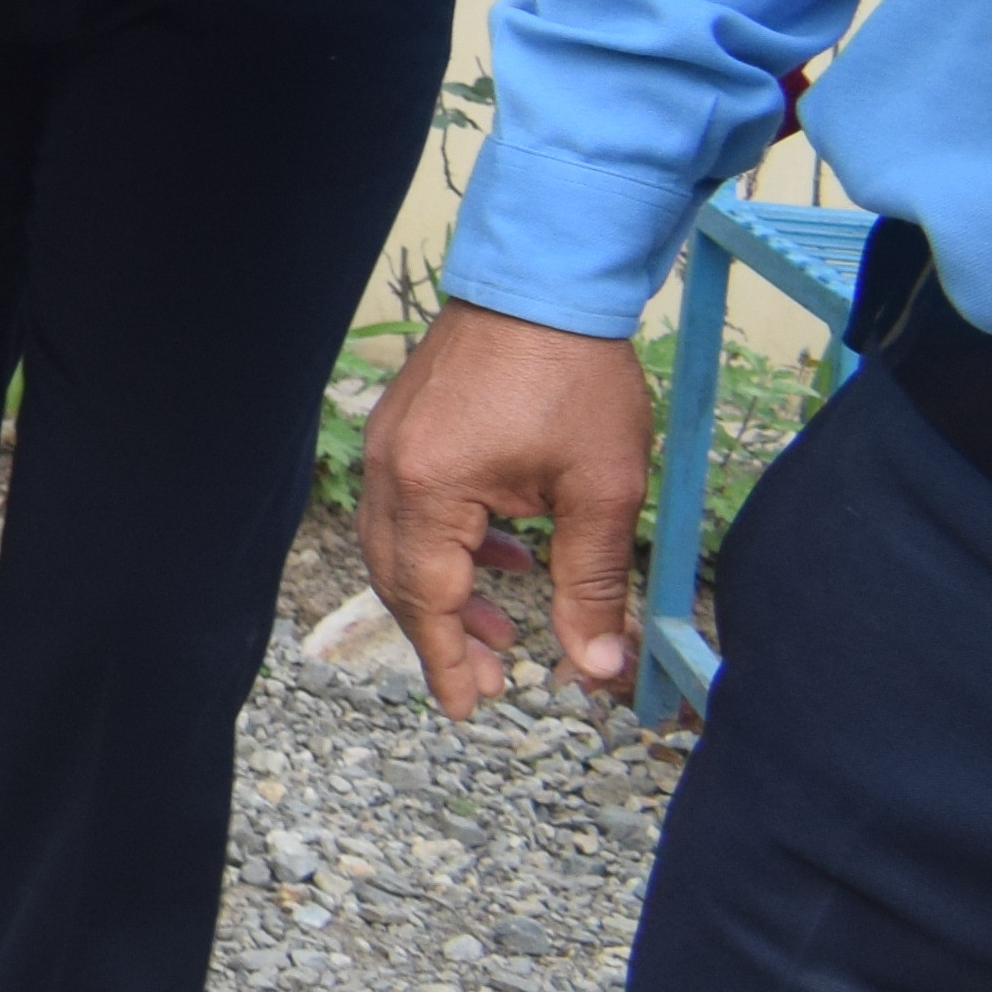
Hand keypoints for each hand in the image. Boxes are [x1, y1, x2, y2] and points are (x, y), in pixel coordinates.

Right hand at [357, 298, 654, 718]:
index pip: (427, 600)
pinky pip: (410, 506)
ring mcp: (390, 443)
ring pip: (401, 544)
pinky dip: (447, 544)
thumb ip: (591, 586)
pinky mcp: (405, 426)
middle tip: (495, 677)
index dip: (447, 662)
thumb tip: (597, 666)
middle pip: (399, 578)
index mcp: (430, 488)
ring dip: (446, 591)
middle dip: (444, 635)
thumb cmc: (574, 375)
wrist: (545, 283)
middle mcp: (392, 468)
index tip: (469, 708)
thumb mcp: (601, 492)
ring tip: (501, 622)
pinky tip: (502, 550)